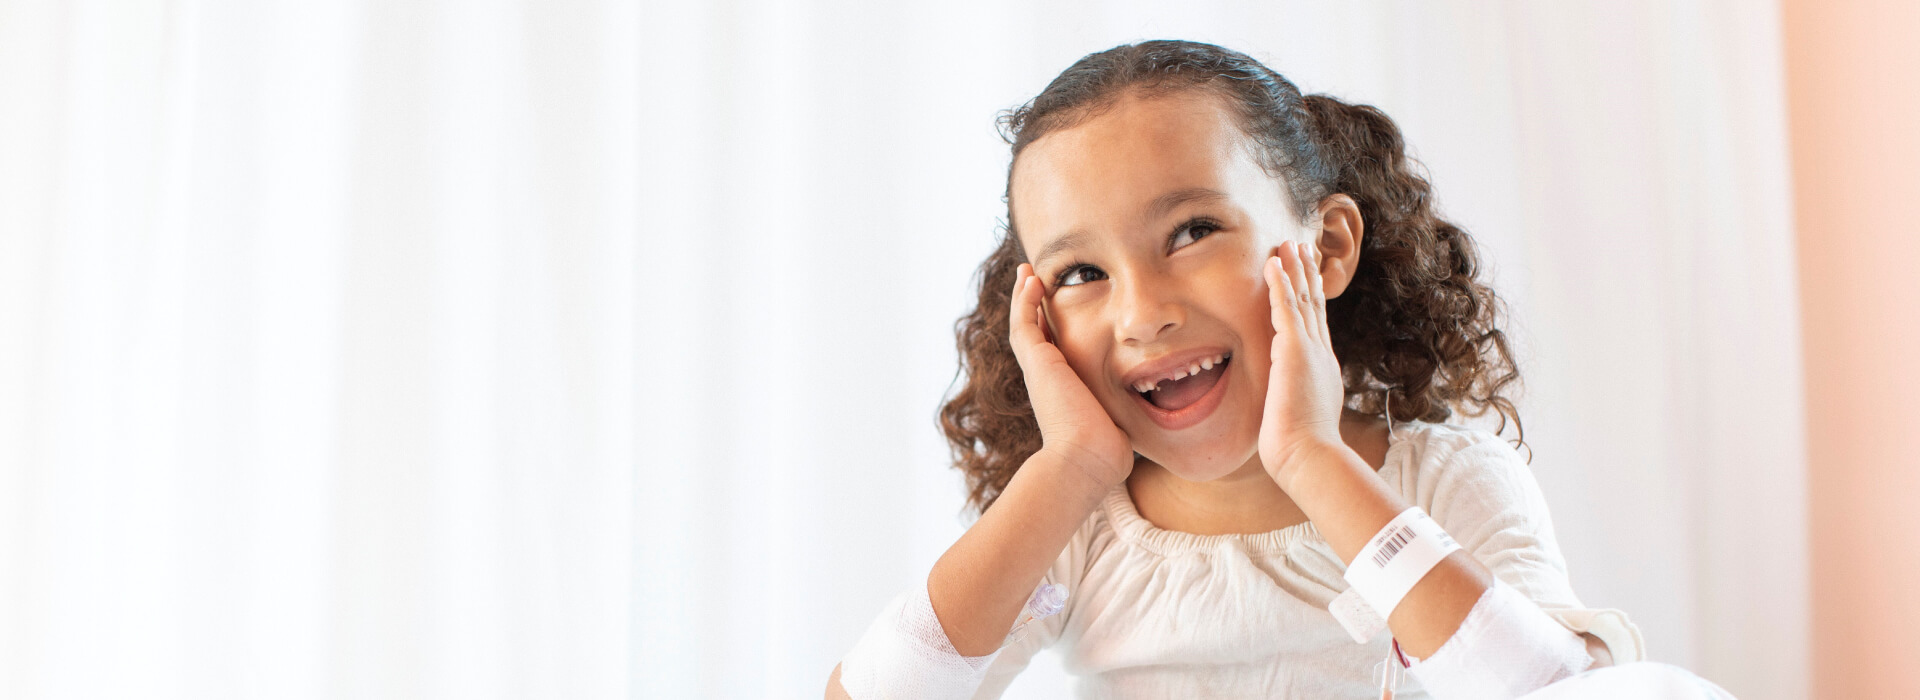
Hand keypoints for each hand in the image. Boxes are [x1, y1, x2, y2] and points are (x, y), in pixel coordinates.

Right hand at [1009, 263, 1133, 488]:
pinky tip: (1034, 279)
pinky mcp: (1036, 362)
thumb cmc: (1106, 450)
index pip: (1054, 350)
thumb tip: (1151, 416)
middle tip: (1035, 281)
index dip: (1053, 328)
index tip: (1057, 309)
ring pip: (1024, 325)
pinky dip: (1025, 300)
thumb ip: (1125, 410)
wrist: (1087, 459)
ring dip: (1026, 296)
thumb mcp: (1117, 421)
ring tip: (1029, 272)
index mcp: (1062, 389)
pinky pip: (1023, 323)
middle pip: (1035, 334)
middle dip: (1035, 307)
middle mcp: (1045, 377)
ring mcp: (1037, 369)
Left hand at [1258, 241, 1348, 488]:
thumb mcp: (1298, 418)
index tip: (1305, 278)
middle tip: (1301, 248)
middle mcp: (1321, 355)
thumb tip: (1282, 408)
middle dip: (1306, 275)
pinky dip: (1280, 284)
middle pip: (1314, 305)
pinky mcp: (1296, 351)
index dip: (1310, 299)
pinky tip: (1274, 263)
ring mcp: (1311, 351)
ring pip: (1303, 300)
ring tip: (1288, 244)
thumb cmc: (1300, 450)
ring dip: (1294, 270)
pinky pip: (1287, 309)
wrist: (1308, 458)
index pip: (1315, 326)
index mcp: (1322, 370)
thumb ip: (1291, 403)